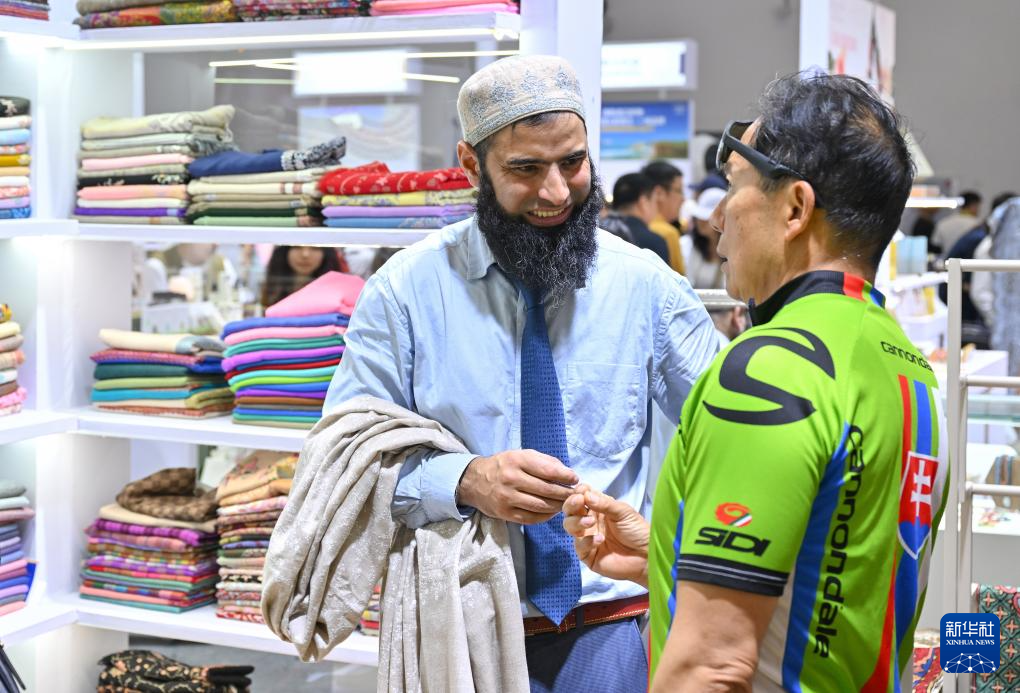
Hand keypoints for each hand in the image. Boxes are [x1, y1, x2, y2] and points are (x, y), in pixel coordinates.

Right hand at [457, 449, 577, 523]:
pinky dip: (546, 516)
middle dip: (566, 494)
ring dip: (558, 507)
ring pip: (541, 506)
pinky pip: (531, 518)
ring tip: (567, 504)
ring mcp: (507, 498)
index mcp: (517, 460)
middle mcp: (511, 479)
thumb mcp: (521, 455)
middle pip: (547, 490)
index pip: (548, 470)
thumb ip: (545, 461)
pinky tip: (552, 512)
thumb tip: (568, 473)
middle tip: (576, 495)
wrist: (474, 481)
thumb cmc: (504, 466)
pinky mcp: (505, 513)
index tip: (575, 479)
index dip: (565, 477)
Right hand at [563, 485, 649, 586]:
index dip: (578, 492)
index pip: (581, 496)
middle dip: (571, 504)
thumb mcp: (623, 512)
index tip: (582, 491)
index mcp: (598, 508)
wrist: (647, 556)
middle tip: (579, 502)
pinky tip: (600, 540)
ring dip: (576, 522)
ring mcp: (587, 537)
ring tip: (590, 522)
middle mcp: (590, 521)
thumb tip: (585, 494)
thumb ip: (604, 503)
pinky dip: (586, 541)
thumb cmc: (637, 531)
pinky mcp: (588, 554)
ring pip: (569, 526)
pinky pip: (579, 546)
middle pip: (570, 510)